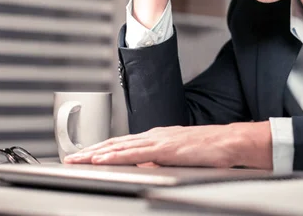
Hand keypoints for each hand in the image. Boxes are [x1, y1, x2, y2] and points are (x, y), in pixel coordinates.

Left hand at [63, 122, 271, 168]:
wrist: (231, 142)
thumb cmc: (213, 149)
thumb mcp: (181, 155)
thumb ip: (162, 160)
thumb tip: (146, 168)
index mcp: (159, 136)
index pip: (124, 143)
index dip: (103, 148)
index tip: (86, 154)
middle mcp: (155, 135)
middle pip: (116, 143)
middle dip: (92, 150)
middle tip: (71, 157)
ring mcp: (159, 140)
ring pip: (120, 146)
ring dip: (96, 153)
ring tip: (78, 159)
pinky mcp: (165, 149)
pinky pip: (134, 153)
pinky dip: (114, 156)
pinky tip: (101, 159)